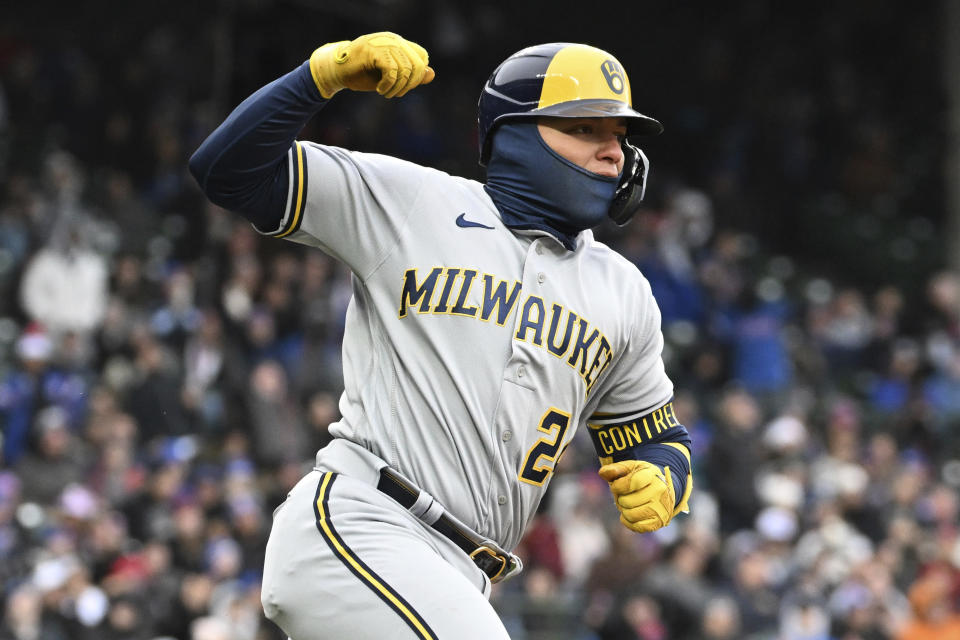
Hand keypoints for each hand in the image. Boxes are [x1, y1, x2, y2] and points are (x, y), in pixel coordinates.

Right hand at [309, 32, 434, 98]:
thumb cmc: (363, 74)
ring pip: (405, 69)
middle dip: (409, 85)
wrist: (337, 71)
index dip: (417, 76)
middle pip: (417, 65)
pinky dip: (388, 85)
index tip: (403, 87)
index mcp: (399, 43)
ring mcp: (383, 43)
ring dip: (397, 88)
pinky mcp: (373, 50)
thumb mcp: (391, 78)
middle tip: (395, 94)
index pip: (422, 57)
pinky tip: (380, 89)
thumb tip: (431, 74)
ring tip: (385, 93)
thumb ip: (411, 76)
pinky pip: (392, 70)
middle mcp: (393, 39)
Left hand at [598, 460, 675, 532]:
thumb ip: (615, 469)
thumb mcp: (629, 468)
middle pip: (627, 501)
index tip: (615, 486)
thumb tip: (603, 473)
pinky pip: (637, 527)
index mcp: (651, 474)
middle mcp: (659, 490)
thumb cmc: (640, 477)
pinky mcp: (659, 521)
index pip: (632, 482)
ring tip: (628, 504)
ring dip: (624, 511)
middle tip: (624, 496)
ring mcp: (661, 507)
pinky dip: (629, 522)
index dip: (618, 486)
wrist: (661, 490)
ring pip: (631, 515)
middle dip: (620, 499)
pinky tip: (630, 514)